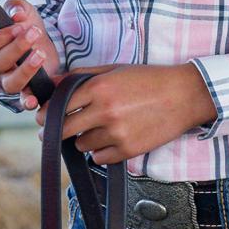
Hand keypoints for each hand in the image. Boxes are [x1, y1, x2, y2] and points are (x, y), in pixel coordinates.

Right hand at [0, 0, 63, 109]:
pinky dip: (27, 102)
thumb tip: (17, 13)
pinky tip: (34, 100)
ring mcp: (8, 79)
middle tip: (35, 33)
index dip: (0, 37)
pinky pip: (23, 100)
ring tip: (41, 54)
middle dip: (17, 48)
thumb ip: (16, 7)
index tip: (19, 26)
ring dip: (25, 70)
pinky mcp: (26, 89)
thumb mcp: (21, 11)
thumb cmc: (24, 24)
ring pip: (10, 84)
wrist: (41, 39)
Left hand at [53, 63, 217, 162]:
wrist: (184, 96)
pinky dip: (101, 152)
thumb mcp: (114, 69)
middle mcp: (105, 111)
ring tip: (98, 130)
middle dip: (56, 131)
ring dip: (84, 140)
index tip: (44, 117)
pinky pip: (99, 159)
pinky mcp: (128, 150)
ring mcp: (117, 133)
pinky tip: (111, 140)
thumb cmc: (149, 79)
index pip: (59, 105)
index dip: (47, 112)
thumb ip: (81, 76)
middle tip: (53, 132)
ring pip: (82, 145)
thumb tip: (54, 82)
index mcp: (99, 87)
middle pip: (64, 129)